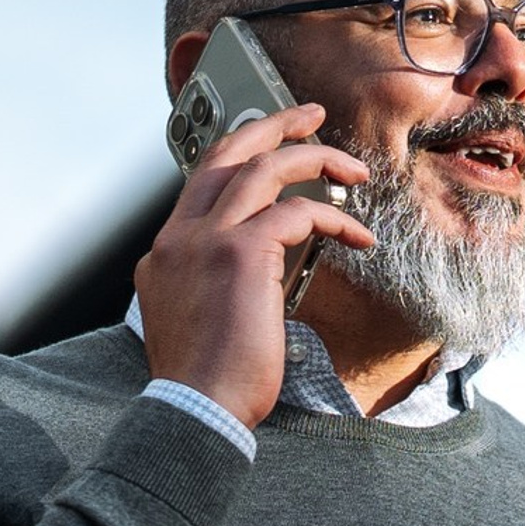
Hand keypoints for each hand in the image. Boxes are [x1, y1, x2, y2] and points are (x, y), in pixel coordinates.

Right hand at [132, 104, 372, 429]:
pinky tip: (359, 237)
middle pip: (226, 153)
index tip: (277, 152)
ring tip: (353, 168)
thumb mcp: (195, 320)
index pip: (203, 182)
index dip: (243, 159)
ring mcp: (206, 239)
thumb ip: (212, 283)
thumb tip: (256, 271)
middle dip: (272, 125)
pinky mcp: (241, 252)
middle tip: (308, 115)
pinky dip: (336, 218)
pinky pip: (300, 213)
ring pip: (264, 167)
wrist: (196, 409)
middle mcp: (179, 236)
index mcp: (165, 252)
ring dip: (315, 158)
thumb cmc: (205, 382)